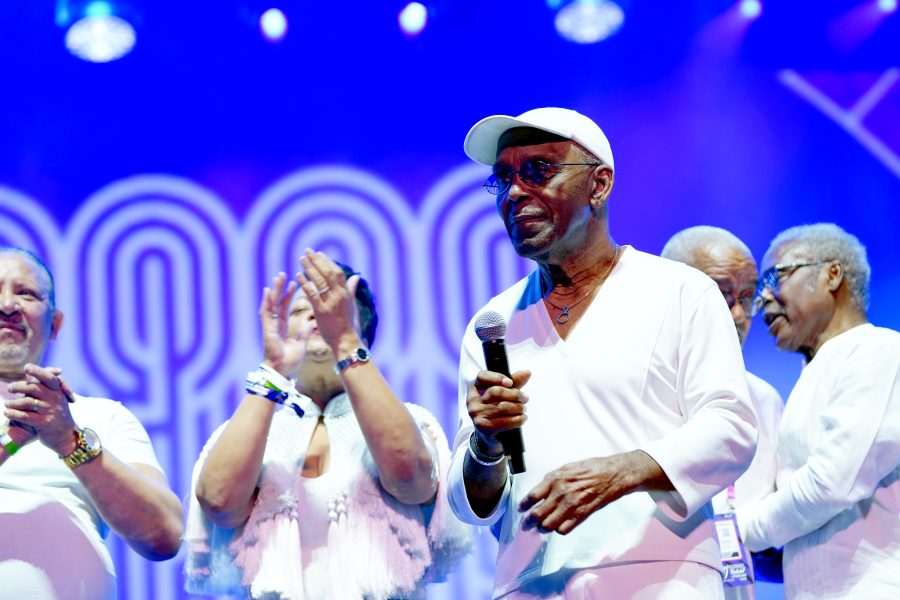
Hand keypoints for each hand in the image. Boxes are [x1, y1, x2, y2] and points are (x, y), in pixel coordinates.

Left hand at [4, 364, 78, 454]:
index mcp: (58, 392)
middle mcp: (55, 399)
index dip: (37, 371)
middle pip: (34, 387)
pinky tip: (7, 413)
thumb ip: (42, 385)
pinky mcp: (45, 423)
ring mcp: (50, 411)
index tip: (26, 367)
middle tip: (9, 388)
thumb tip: (29, 371)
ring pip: (28, 402)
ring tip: (6, 404)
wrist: (66, 436)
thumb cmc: (57, 415)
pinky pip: (25, 416)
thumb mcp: (55, 398)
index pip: (48, 377)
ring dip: (13, 402)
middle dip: (19, 386)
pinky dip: (13, 414)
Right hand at [259, 272, 304, 374]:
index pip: (285, 307)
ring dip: (274, 290)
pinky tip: (267, 291)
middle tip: (284, 274)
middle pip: (277, 302)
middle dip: (280, 288)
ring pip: (271, 304)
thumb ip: (304, 333)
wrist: (282, 371)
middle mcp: (275, 324)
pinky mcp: (267, 329)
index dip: (288, 295)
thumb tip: (310, 323)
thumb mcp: (301, 344)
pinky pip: (266, 313)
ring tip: (278, 277)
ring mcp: (270, 326)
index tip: (294, 283)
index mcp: (282, 327)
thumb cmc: (290, 361)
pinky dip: (266, 301)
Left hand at [296, 248, 359, 351]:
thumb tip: (356, 276)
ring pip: (319, 281)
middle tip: (307, 251)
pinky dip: (305, 283)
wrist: (345, 340)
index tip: (319, 253)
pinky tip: (298, 275)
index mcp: (346, 293)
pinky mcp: (321, 310)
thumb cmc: (348, 323)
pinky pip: (312, 293)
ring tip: (301, 259)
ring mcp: (331, 302)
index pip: (337, 272)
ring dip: (309, 268)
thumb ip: (351, 289)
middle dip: (317, 261)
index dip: (327, 262)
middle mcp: (339, 295)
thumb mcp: (351, 303)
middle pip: (327, 273)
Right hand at [467, 369, 530, 454]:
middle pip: (495, 392)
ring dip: (518, 408)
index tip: (510, 382)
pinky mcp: (483, 426)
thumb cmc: (496, 412)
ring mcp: (476, 414)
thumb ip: (514, 383)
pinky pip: (504, 421)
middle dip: (514, 394)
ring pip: (502, 407)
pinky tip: (522, 418)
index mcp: (475, 389)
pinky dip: (517, 419)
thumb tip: (527, 372)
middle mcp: (472, 400)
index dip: (497, 377)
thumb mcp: (504, 395)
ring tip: (524, 409)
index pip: (482, 376)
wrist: (489, 436)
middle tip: (525, 398)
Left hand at [518, 453, 647, 534]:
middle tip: (525, 525)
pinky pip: (564, 529)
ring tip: (540, 528)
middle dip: (528, 522)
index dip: (523, 505)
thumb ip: (552, 480)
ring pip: (548, 525)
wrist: (612, 474)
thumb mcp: (566, 468)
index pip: (531, 496)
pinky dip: (558, 530)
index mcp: (554, 479)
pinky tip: (558, 527)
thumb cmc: (591, 468)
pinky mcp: (581, 515)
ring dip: (542, 528)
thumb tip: (540, 490)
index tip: (521, 510)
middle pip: (537, 514)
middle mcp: (560, 493)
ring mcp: (570, 506)